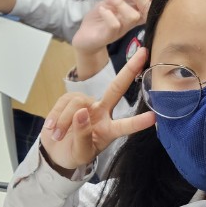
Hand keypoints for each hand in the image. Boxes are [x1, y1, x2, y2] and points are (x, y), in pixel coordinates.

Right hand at [39, 47, 155, 172]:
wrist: (55, 151)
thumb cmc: (73, 153)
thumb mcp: (79, 153)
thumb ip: (82, 136)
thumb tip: (81, 112)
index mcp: (109, 130)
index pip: (125, 126)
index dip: (138, 122)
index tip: (153, 117)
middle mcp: (101, 113)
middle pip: (116, 89)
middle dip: (129, 70)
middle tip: (142, 53)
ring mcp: (86, 105)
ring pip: (77, 103)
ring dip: (64, 121)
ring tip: (57, 135)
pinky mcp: (69, 100)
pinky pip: (63, 102)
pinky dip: (55, 117)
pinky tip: (52, 128)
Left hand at [72, 0, 155, 54]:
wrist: (84, 37)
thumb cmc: (99, 18)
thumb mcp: (108, 3)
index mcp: (133, 12)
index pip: (149, 3)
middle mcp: (131, 22)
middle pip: (147, 11)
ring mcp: (121, 30)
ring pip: (132, 17)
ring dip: (121, 3)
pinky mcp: (109, 36)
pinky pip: (115, 25)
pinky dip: (109, 15)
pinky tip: (102, 9)